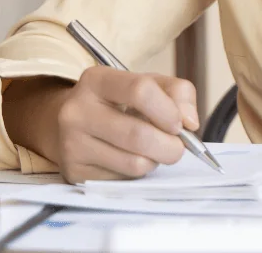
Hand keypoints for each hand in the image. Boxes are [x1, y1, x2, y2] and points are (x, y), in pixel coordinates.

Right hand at [20, 67, 198, 183]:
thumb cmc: (119, 103)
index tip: (179, 124)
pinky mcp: (74, 172)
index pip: (140, 90)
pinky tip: (129, 160)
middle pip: (139, 135)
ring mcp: (72, 144)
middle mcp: (77, 110)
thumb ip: (178, 93)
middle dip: (170, 146)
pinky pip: (122, 180)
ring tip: (151, 151)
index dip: (168, 110)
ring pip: (134, 163)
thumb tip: (189, 122)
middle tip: (177, 147)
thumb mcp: (148, 84)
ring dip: (154, 161)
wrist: (73, 125)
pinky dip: (136, 174)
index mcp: (97, 80)